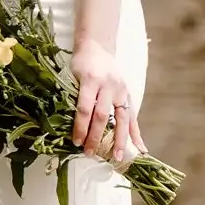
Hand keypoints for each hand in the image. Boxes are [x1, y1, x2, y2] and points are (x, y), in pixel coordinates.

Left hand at [70, 43, 143, 163]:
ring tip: (115, 157)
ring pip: (121, 118)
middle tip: (89, 153)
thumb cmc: (80, 62)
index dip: (81, 127)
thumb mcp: (71, 74)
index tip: (76, 142)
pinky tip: (140, 148)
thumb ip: (71, 96)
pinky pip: (133, 116)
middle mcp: (108, 85)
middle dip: (96, 136)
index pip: (85, 108)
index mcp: (90, 79)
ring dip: (118, 139)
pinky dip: (136, 133)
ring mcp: (120, 90)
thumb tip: (64, 125)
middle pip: (102, 115)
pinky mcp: (128, 94)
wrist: (98, 46)